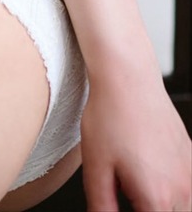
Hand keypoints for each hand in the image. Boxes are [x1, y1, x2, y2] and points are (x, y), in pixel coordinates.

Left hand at [80, 67, 190, 210]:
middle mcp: (182, 190)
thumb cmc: (110, 116)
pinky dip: (174, 193)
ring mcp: (190, 174)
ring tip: (137, 188)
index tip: (119, 204)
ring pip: (184, 208)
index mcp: (158, 199)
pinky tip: (150, 175)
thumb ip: (102, 207)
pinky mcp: (191, 159)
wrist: (128, 78)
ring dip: (163, 205)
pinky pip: (188, 189)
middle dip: (149, 210)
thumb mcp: (95, 169)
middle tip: (127, 195)